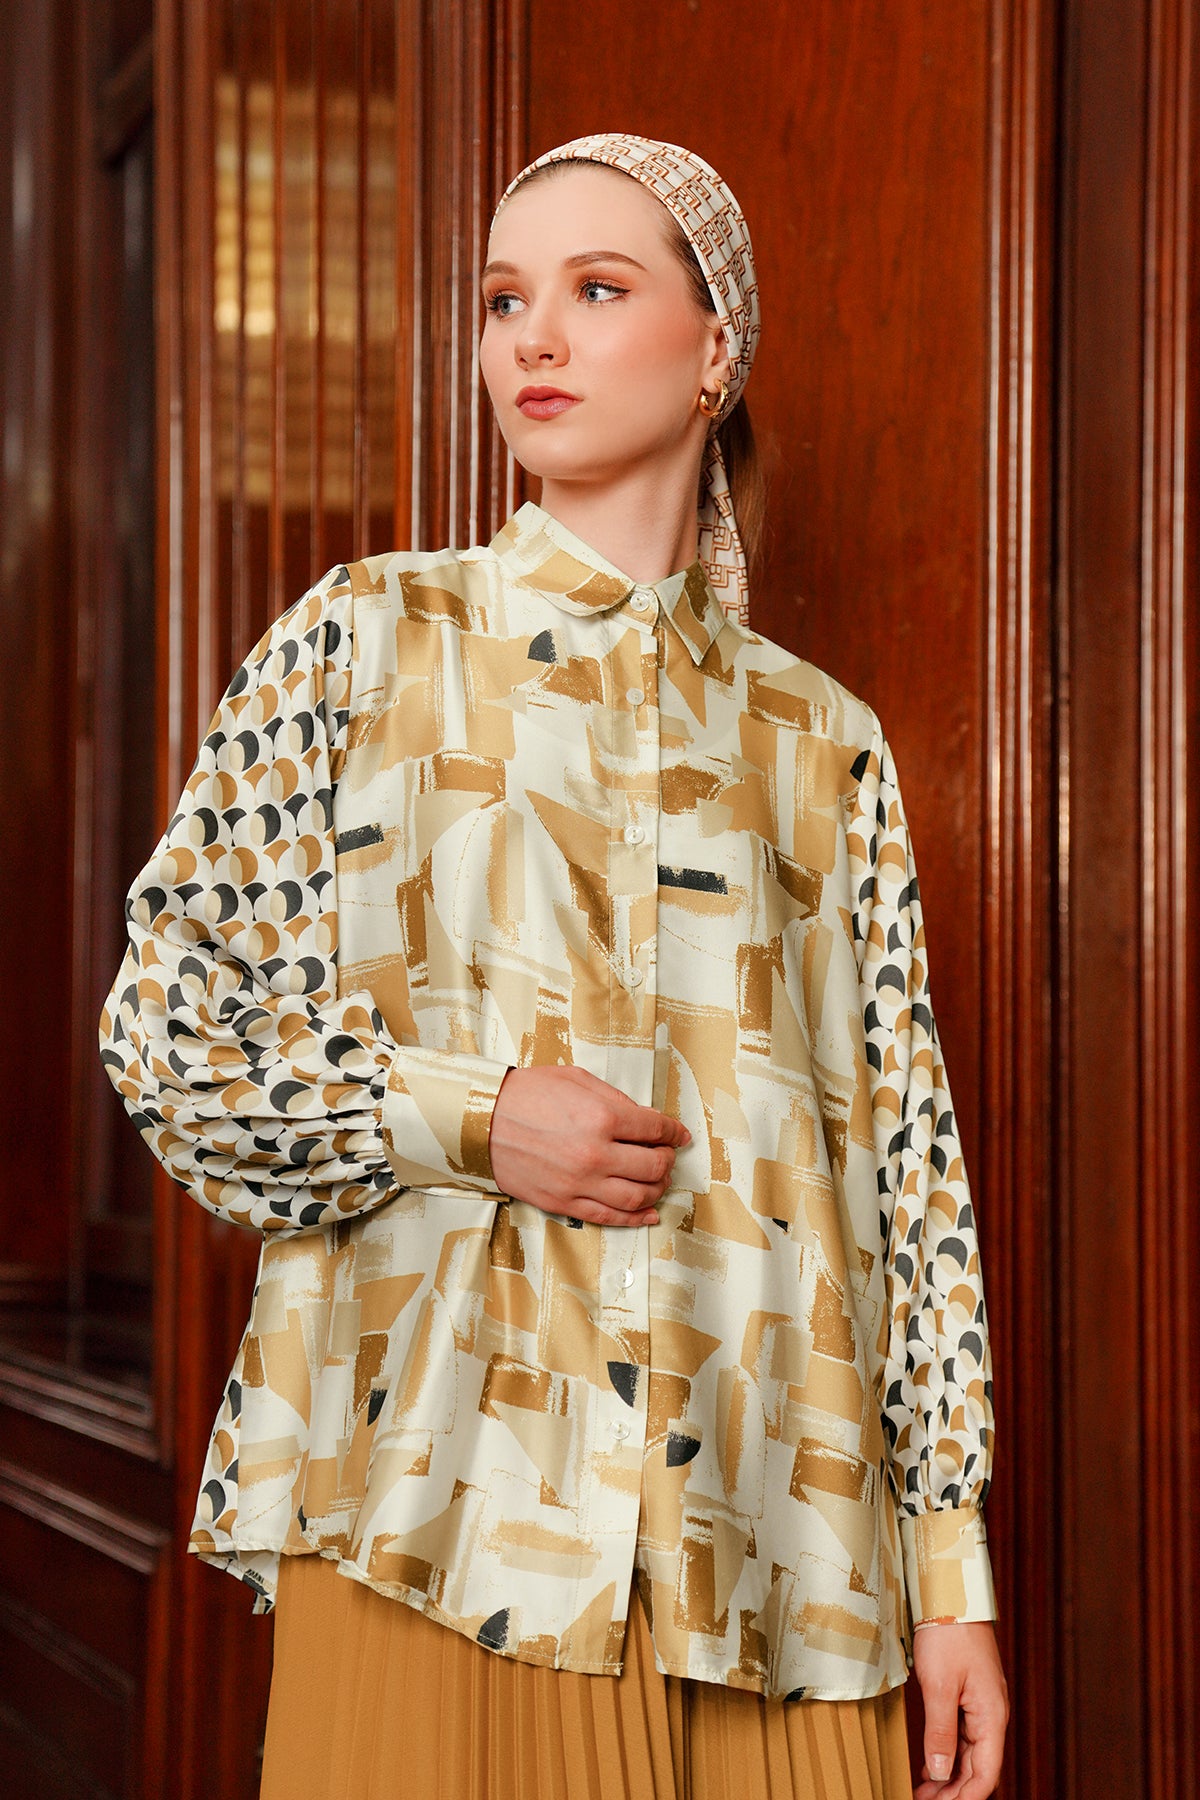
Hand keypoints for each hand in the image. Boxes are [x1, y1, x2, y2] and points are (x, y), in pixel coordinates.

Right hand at [487, 1066, 690, 1226]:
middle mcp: (596, 1154)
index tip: (679, 1135)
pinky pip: (610, 1217)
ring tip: (658, 1181)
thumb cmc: (526, 1095)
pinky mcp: (564, 1203)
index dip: (673, 1132)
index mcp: (603, 1117)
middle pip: (653, 1166)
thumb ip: (615, 1099)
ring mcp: (581, 1183)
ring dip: (657, 1190)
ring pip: (637, 1197)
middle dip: (667, 1161)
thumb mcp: (576, 1079)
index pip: (655, 1129)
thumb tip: (644, 1119)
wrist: (483, 1122)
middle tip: (667, 1156)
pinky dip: (636, 1218)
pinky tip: (648, 1213)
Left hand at [911, 1621, 1008, 1798]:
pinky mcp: (969, 1694)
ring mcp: (982, 1704)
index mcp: (992, 1716)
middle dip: (954, 1791)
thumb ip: (941, 1733)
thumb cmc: (948, 1634)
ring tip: (923, 1790)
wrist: (951, 1593)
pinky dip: (948, 1753)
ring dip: (950, 1775)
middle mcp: (992, 1714)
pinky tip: (931, 1762)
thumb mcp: (939, 1686)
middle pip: (979, 1768)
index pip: (986, 1774)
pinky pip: (963, 1735)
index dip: (965, 1798)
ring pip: (970, 1753)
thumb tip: (941, 1773)